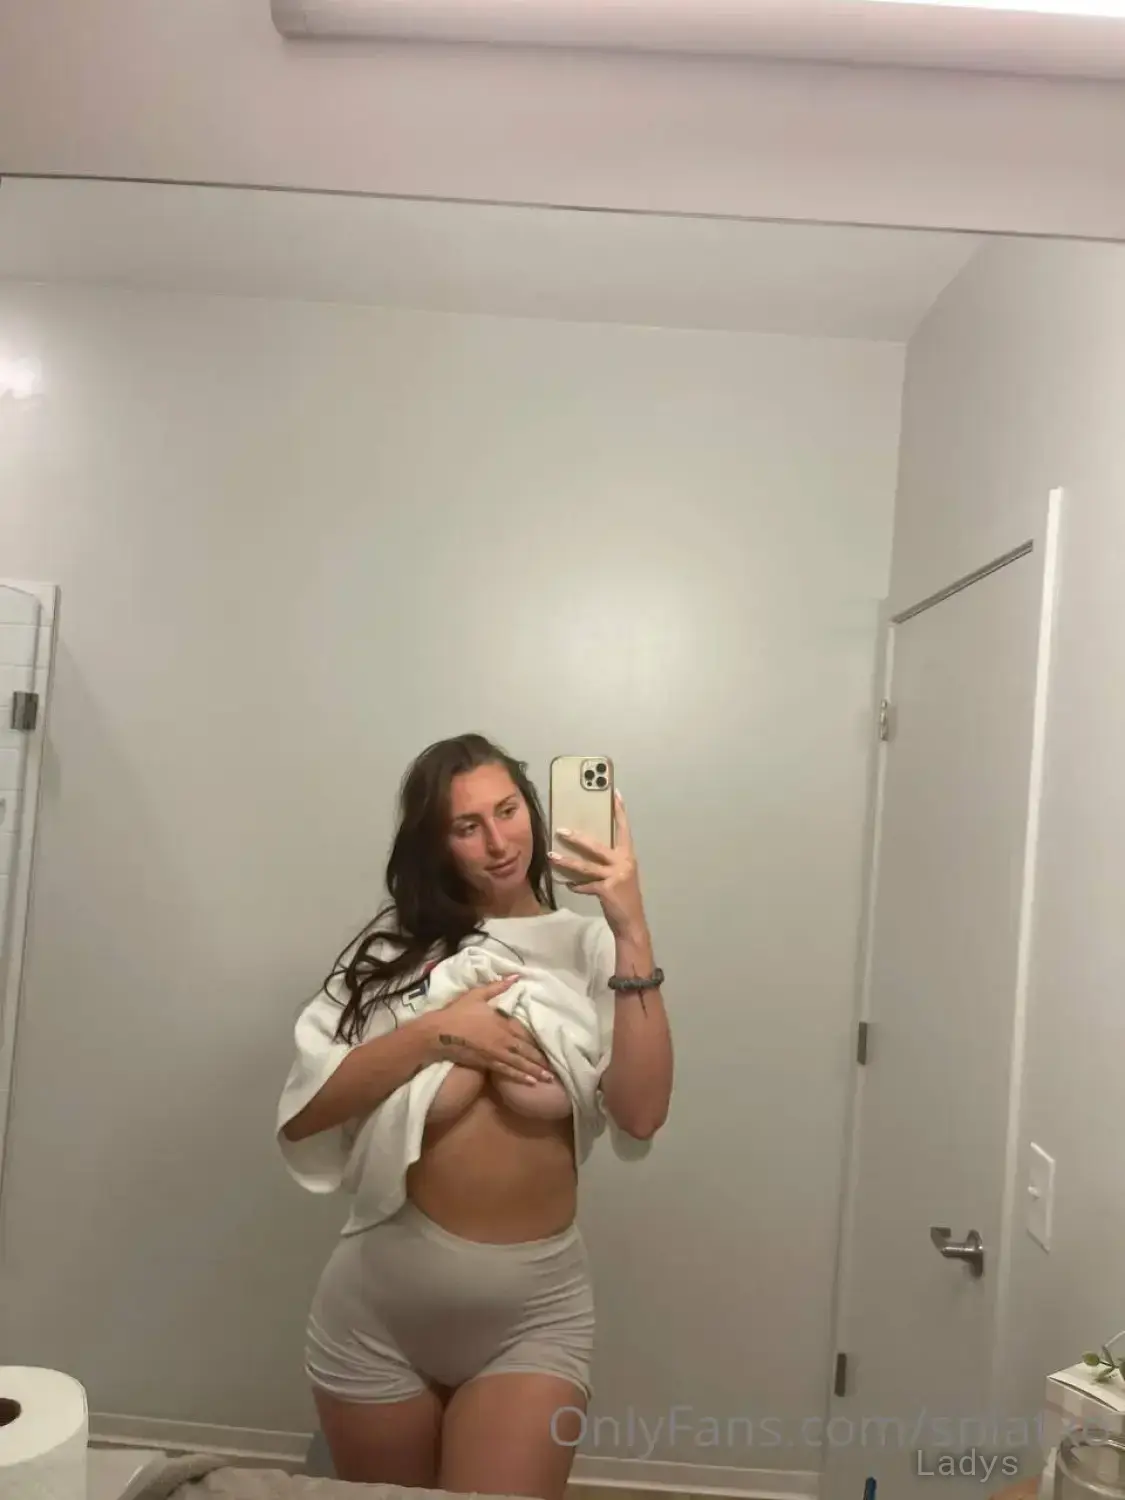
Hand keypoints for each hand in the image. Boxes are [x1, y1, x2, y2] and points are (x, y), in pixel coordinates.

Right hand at [429, 978, 554, 1084]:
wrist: (439, 1032)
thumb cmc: (458, 1012)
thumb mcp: (477, 995)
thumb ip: (498, 987)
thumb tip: (516, 976)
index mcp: (503, 1023)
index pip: (525, 1034)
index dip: (539, 1043)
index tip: (552, 1048)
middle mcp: (503, 1040)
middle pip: (526, 1051)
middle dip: (541, 1061)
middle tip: (556, 1069)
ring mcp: (496, 1053)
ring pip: (520, 1063)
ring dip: (535, 1071)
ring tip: (548, 1079)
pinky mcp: (487, 1063)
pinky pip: (507, 1071)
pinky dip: (520, 1076)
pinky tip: (530, 1082)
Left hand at [548, 790, 647, 937]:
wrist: (631, 922)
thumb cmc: (624, 897)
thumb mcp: (621, 875)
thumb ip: (609, 863)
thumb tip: (586, 851)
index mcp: (628, 856)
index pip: (624, 830)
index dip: (620, 812)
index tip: (615, 794)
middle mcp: (623, 863)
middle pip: (596, 846)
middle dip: (577, 838)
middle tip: (560, 829)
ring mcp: (615, 876)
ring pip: (585, 866)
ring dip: (566, 861)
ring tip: (552, 855)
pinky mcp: (606, 890)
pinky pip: (585, 885)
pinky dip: (575, 885)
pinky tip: (567, 884)